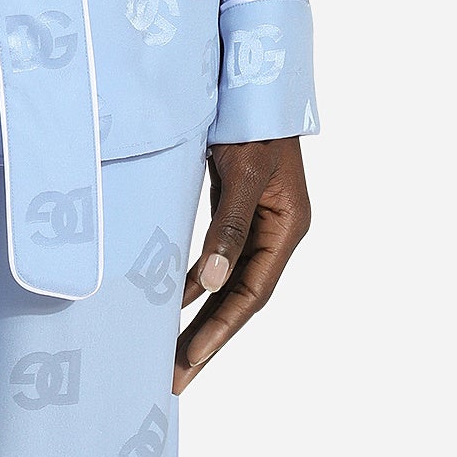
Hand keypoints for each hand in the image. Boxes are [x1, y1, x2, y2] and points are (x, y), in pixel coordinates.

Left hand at [173, 137, 310, 392]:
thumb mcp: (241, 173)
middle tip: (174, 378)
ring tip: (170, 353)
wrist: (249, 78)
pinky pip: (218, 257)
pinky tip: (173, 298)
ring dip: (200, 315)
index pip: (252, 293)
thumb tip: (214, 283)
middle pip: (241, 297)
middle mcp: (276, 231)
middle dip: (208, 338)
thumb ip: (229, 228)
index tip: (189, 361)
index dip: (220, 330)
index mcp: (286, 227)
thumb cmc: (251, 121)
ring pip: (228, 280)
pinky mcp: (237, 209)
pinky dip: (196, 279)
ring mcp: (257, 221)